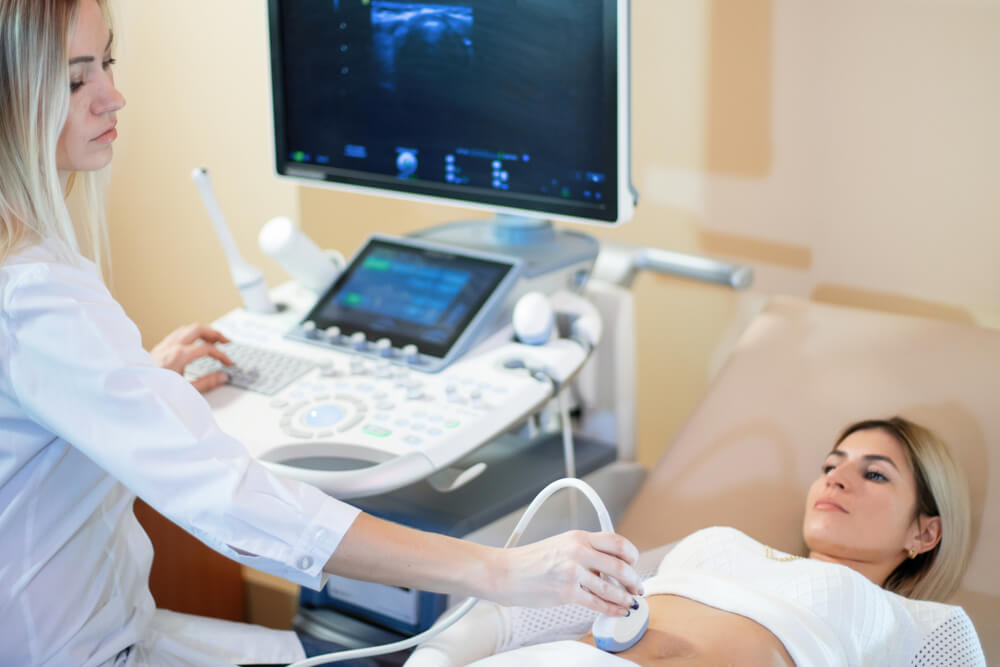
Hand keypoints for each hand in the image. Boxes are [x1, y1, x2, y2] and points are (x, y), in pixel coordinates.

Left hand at [150, 323, 232, 392]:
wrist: (135, 387)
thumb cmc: (156, 389)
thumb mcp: (185, 390)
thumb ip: (207, 383)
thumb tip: (222, 377)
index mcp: (179, 355)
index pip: (207, 348)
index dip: (221, 355)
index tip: (228, 362)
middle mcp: (172, 346)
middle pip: (198, 329)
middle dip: (215, 334)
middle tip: (226, 341)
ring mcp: (164, 344)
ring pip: (188, 328)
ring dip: (203, 331)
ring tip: (213, 338)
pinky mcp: (159, 347)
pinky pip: (178, 332)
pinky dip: (191, 333)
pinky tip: (194, 340)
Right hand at [491, 530, 642, 616]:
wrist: (507, 572)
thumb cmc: (531, 560)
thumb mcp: (561, 544)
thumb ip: (585, 549)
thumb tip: (609, 564)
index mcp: (578, 537)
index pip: (617, 542)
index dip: (631, 555)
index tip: (634, 563)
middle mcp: (578, 552)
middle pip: (620, 566)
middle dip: (634, 580)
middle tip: (638, 587)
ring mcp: (573, 573)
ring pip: (611, 588)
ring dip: (625, 598)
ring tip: (631, 602)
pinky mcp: (567, 593)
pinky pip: (597, 604)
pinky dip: (612, 609)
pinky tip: (618, 611)